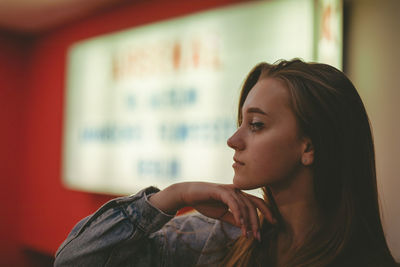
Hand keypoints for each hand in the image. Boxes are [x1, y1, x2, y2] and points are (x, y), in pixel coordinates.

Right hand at [150, 182, 275, 240]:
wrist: (189, 195)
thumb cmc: (205, 202)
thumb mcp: (223, 214)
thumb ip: (234, 219)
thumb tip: (245, 227)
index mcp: (239, 195)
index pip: (257, 202)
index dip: (267, 212)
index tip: (274, 224)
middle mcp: (237, 190)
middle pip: (254, 205)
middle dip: (258, 222)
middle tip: (258, 237)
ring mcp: (230, 189)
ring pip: (245, 205)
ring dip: (248, 222)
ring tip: (248, 235)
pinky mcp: (221, 190)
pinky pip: (233, 202)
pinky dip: (238, 213)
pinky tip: (240, 223)